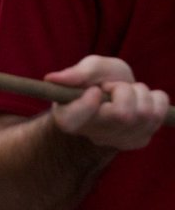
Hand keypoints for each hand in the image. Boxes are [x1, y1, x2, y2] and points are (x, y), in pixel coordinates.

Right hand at [46, 56, 168, 150]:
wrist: (119, 94)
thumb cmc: (99, 80)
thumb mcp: (89, 68)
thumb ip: (76, 73)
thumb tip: (52, 78)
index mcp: (68, 117)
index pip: (74, 119)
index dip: (87, 103)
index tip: (95, 90)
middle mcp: (91, 134)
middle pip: (121, 115)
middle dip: (124, 90)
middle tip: (113, 86)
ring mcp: (117, 141)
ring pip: (144, 114)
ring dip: (140, 93)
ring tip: (128, 91)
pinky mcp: (139, 141)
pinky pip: (159, 115)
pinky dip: (155, 99)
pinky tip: (142, 100)